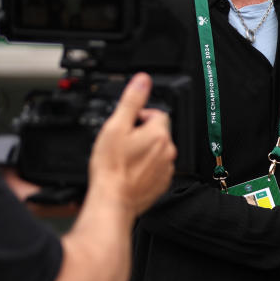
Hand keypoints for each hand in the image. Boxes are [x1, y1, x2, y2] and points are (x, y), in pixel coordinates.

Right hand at [88, 73, 176, 216]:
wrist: (112, 199)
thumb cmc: (111, 167)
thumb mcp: (116, 126)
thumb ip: (132, 101)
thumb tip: (142, 81)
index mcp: (159, 134)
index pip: (156, 114)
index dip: (140, 117)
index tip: (127, 125)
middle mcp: (168, 150)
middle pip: (157, 132)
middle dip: (141, 133)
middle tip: (122, 143)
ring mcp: (166, 168)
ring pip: (157, 150)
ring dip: (144, 150)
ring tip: (124, 158)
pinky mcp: (162, 183)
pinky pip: (156, 168)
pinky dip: (145, 167)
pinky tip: (130, 171)